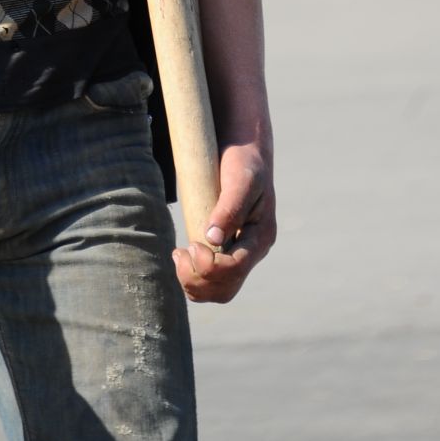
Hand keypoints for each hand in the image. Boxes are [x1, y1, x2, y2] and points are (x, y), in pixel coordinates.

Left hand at [172, 138, 275, 304]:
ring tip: (179, 254)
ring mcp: (241, 253)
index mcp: (261, 236)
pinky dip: (194, 276)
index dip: (210, 266)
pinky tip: (182, 255)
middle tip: (179, 252)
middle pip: (226, 288)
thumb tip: (212, 239)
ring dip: (194, 282)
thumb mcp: (240, 179)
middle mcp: (253, 250)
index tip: (190, 244)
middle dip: (198, 279)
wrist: (245, 151)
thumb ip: (229, 208)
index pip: (236, 269)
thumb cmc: (243, 161)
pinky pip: (212, 279)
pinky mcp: (228, 250)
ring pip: (218, 290)